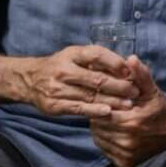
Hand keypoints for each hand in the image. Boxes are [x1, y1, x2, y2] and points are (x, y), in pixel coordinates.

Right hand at [20, 45, 138, 117]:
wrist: (30, 80)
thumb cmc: (62, 65)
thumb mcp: (76, 56)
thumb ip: (98, 60)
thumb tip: (127, 65)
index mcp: (72, 54)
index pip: (97, 55)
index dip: (115, 62)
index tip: (130, 71)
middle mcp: (63, 70)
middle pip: (96, 78)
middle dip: (119, 86)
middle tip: (135, 91)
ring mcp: (57, 88)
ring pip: (90, 95)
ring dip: (112, 101)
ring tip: (128, 104)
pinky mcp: (53, 105)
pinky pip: (78, 109)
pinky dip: (95, 111)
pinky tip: (108, 112)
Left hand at [90, 55, 165, 166]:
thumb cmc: (158, 107)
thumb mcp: (151, 89)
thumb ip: (140, 74)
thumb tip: (131, 59)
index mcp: (132, 121)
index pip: (103, 111)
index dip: (102, 103)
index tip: (105, 98)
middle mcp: (127, 140)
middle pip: (98, 125)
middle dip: (100, 114)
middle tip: (106, 107)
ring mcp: (125, 153)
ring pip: (99, 137)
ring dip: (100, 127)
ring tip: (110, 117)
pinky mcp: (123, 162)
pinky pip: (104, 149)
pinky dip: (105, 139)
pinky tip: (113, 130)